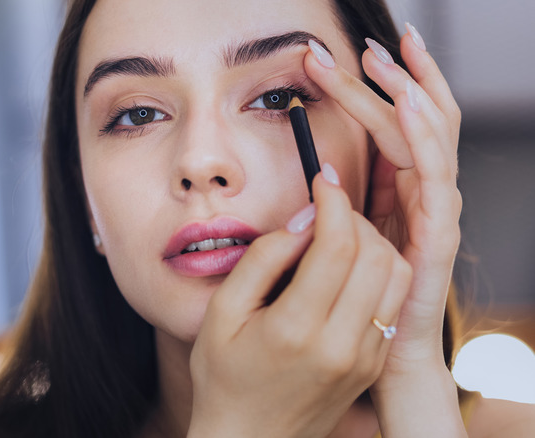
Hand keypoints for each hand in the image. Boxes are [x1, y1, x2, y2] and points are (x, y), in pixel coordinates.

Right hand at [187, 172, 411, 437]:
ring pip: (397, 275)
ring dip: (373, 243)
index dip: (335, 201)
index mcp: (296, 329)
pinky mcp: (373, 364)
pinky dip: (378, 271)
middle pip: (377, 255)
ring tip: (338, 237)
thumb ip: (262, 260)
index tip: (323, 180)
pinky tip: (348, 268)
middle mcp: (341, 344)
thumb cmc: (225, 377)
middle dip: (355, 217)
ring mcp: (364, 357)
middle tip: (327, 210)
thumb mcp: (222, 313)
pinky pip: (393, 302)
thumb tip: (303, 221)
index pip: (339, 245)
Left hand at [304, 29, 461, 378]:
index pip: (391, 123)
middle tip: (365, 43)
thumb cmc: (355, 296)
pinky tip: (409, 106)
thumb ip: (339, 204)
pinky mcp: (437, 235)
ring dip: (410, 93)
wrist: (379, 357)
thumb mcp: (341, 237)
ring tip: (391, 58)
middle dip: (394, 78)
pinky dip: (423, 139)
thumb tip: (319, 168)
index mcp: (397, 190)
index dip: (372, 88)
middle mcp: (421, 193)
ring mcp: (434, 212)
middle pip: (415, 120)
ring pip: (430, 138)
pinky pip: (435, 179)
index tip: (339, 58)